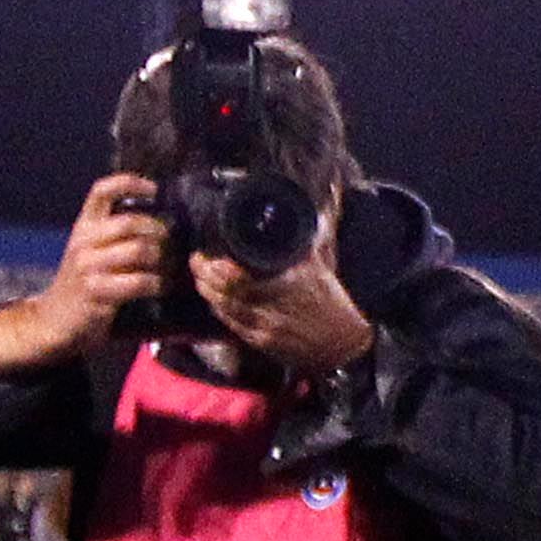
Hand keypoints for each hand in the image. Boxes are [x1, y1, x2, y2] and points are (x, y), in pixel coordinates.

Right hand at [0, 177, 168, 373]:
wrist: (56, 318)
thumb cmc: (86, 280)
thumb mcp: (94, 249)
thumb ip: (118, 232)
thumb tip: (163, 218)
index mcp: (84, 225)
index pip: (102, 190)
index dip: (130, 183)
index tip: (154, 189)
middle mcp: (83, 241)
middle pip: (130, 222)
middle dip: (158, 232)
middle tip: (170, 244)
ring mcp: (87, 266)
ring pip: (138, 251)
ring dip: (161, 260)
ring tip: (168, 268)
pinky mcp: (95, 291)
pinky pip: (138, 281)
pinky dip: (156, 284)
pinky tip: (160, 287)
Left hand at [195, 235, 377, 380]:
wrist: (343, 347)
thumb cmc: (334, 304)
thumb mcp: (325, 265)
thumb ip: (316, 232)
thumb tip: (328, 193)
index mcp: (289, 284)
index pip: (241, 278)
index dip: (218, 268)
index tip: (208, 254)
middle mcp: (273, 307)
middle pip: (226, 293)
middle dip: (205, 277)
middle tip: (196, 261)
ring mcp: (265, 327)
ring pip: (225, 309)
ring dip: (208, 294)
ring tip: (200, 278)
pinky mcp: (261, 343)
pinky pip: (231, 325)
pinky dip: (219, 311)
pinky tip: (214, 301)